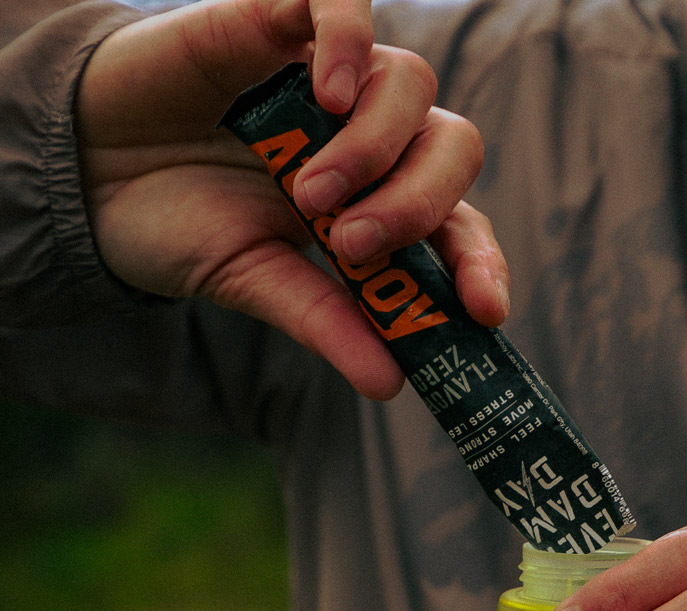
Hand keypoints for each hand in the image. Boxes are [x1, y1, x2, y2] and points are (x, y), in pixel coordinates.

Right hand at [76, 0, 508, 397]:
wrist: (89, 175)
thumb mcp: (257, 284)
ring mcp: (329, 77)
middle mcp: (370, 136)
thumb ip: (327, 322)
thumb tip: (391, 383)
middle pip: (453, 146)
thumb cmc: (180, 227)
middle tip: (356, 243)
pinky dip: (349, 37)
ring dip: (373, 147)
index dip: (481, 262)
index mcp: (378, 203)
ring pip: (408, 83)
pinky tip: (325, 90)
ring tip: (308, 193)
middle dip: (420, 203)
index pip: (460, 224)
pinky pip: (341, 0)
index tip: (483, 311)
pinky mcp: (278, 20)